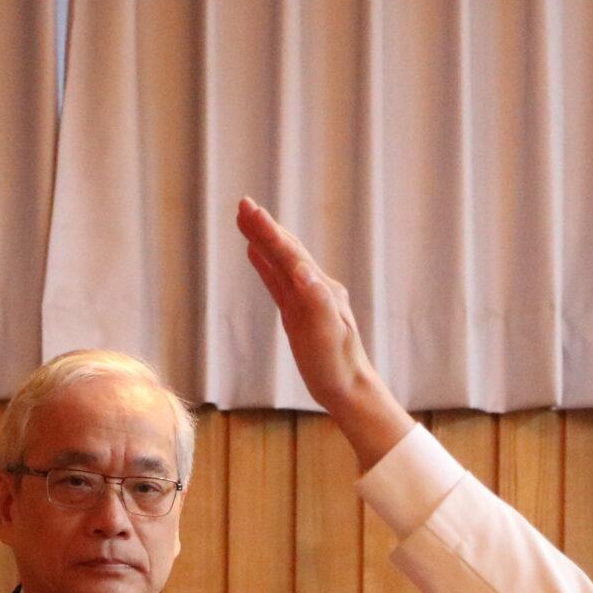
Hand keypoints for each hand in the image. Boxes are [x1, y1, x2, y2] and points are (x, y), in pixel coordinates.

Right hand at [235, 197, 416, 467]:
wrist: (349, 388)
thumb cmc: (338, 366)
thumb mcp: (327, 335)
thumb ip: (317, 301)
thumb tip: (302, 271)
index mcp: (320, 289)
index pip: (291, 254)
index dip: (269, 231)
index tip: (249, 209)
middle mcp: (315, 287)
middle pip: (285, 250)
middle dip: (264, 227)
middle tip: (243, 204)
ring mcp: (306, 298)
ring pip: (280, 261)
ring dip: (263, 239)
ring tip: (245, 218)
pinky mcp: (298, 312)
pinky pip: (278, 281)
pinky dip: (266, 263)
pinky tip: (255, 252)